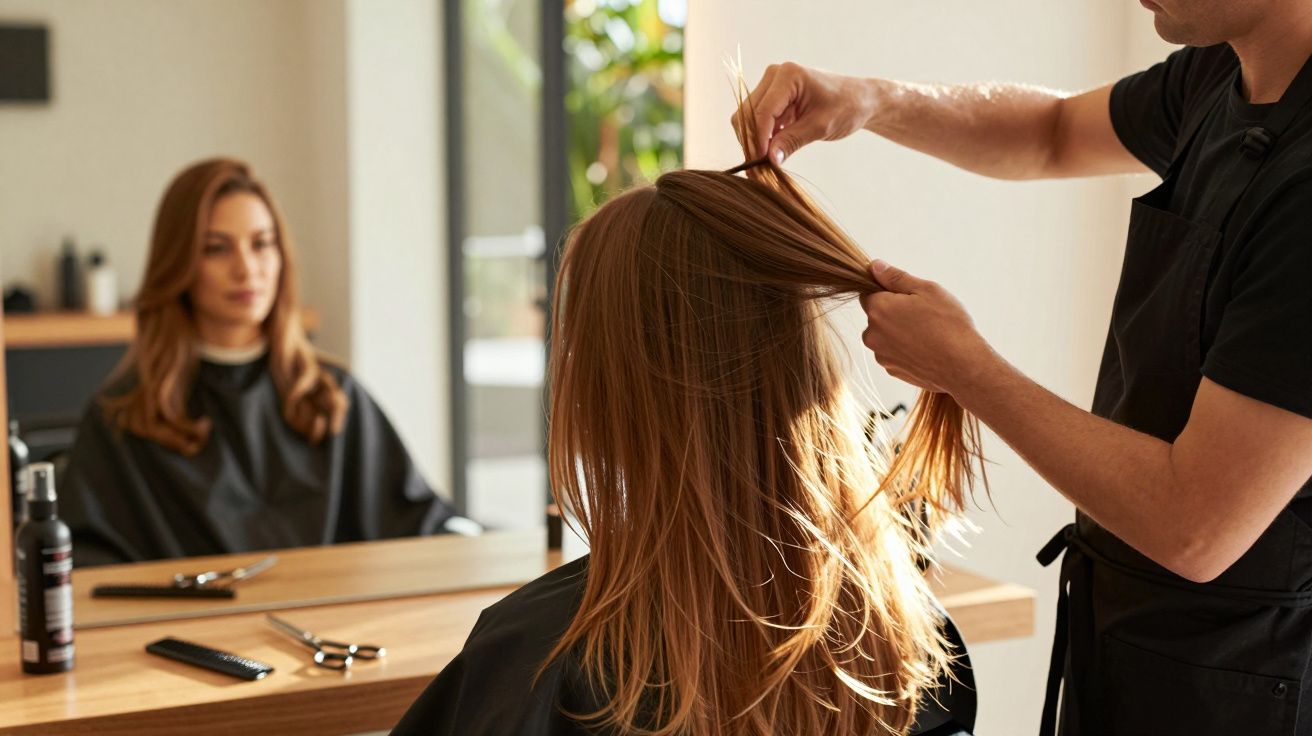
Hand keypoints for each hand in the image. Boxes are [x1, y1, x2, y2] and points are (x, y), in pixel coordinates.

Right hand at [732, 62, 878, 163]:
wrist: (860, 99)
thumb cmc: (847, 107)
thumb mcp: (820, 127)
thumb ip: (792, 141)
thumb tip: (770, 160)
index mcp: (788, 76)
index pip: (762, 111)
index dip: (758, 140)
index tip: (761, 164)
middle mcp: (774, 76)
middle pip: (747, 113)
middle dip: (752, 142)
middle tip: (759, 170)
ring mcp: (771, 85)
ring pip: (748, 118)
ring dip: (754, 141)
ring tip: (765, 165)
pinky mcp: (773, 98)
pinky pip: (758, 120)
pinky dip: (761, 138)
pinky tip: (771, 154)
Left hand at [859, 260, 990, 394]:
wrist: (963, 366)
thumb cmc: (948, 325)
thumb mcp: (927, 290)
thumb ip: (896, 278)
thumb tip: (875, 266)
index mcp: (878, 309)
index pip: (868, 293)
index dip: (888, 292)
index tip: (908, 298)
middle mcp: (872, 334)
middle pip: (876, 316)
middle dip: (893, 313)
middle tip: (922, 315)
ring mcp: (881, 355)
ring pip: (884, 336)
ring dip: (898, 332)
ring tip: (926, 334)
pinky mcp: (891, 370)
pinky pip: (893, 353)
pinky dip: (904, 349)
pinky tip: (925, 349)